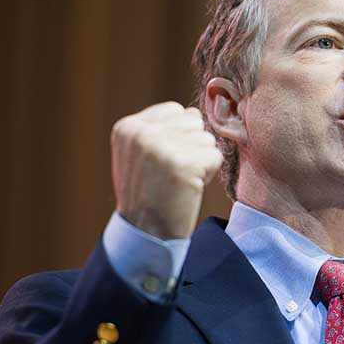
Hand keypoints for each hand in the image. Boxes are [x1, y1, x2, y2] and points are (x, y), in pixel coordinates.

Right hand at [111, 102, 222, 239]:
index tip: (165, 161)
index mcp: (128, 127)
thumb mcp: (139, 154)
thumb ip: (159, 129)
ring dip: (201, 161)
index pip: (176, 110)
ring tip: (180, 180)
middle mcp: (142, 134)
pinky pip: (215, 156)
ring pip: (206, 139)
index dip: (179, 136)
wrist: (146, 232)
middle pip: (194, 121)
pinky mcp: (184, 165)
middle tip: (174, 173)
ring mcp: (162, 148)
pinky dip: (209, 173)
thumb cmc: (149, 193)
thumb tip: (195, 113)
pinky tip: (190, 187)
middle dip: (191, 146)